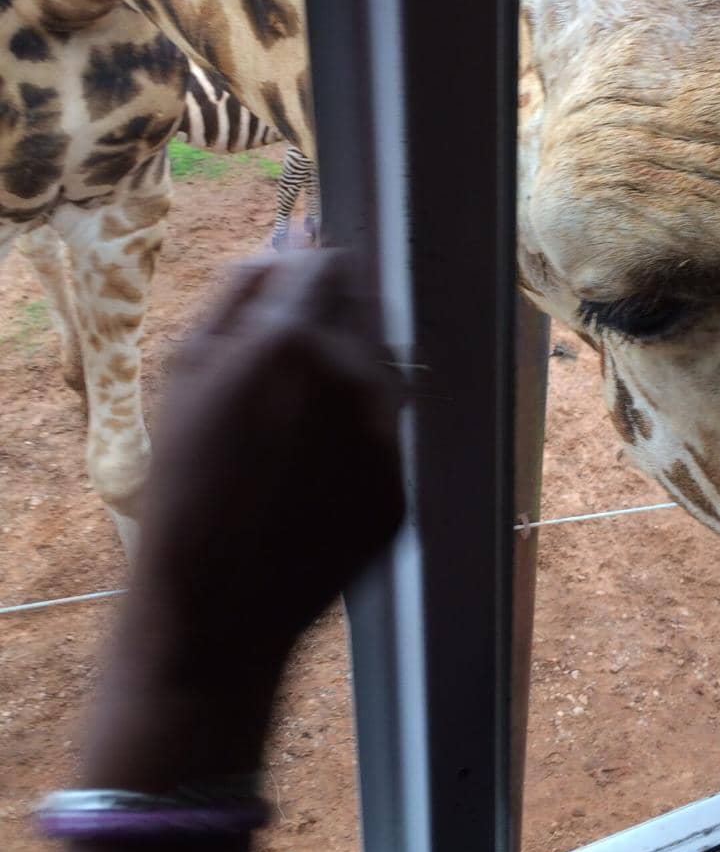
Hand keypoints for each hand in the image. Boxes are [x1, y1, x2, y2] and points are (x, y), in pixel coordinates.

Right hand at [129, 250, 404, 692]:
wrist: (217, 605)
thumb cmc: (184, 486)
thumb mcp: (185, 373)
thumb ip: (239, 294)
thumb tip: (285, 246)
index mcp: (295, 341)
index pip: (333, 264)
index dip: (308, 273)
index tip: (292, 292)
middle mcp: (356, 382)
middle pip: (368, 312)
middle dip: (333, 322)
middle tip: (286, 366)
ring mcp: (388, 439)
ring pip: (384, 374)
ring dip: (349, 379)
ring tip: (293, 429)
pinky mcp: (402, 489)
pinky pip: (388, 438)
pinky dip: (359, 440)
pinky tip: (311, 476)